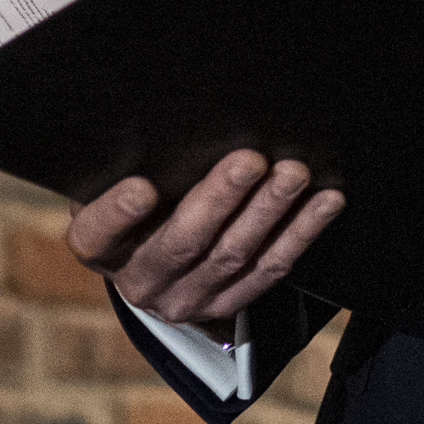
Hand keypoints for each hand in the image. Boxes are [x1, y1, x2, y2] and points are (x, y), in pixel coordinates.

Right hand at [68, 149, 342, 339]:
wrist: (152, 254)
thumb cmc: (135, 193)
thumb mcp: (115, 178)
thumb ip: (130, 159)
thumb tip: (163, 117)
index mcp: (99, 247)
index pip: (98, 234)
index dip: (117, 213)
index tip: (143, 186)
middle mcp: (139, 282)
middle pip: (182, 243)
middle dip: (220, 199)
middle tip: (251, 160)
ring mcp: (184, 300)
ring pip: (233, 257)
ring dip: (268, 212)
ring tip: (294, 174)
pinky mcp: (226, 306)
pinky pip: (269, 270)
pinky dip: (300, 233)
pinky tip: (325, 201)